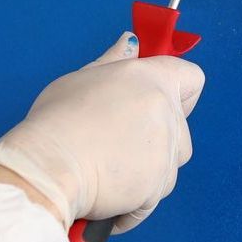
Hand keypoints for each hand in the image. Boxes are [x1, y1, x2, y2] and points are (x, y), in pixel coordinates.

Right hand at [0, 32, 204, 232]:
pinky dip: (135, 199)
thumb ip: (114, 61)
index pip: (191, 78)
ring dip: (148, 168)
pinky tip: (107, 191)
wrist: (50, 166)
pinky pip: (153, 196)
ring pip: (169, 163)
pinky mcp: (157, 188)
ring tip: (109, 166)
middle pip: (180, 126)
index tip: (161, 97)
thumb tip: (130, 42)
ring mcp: (166, 153)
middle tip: (117, 139)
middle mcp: (166, 113)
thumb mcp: (82, 77)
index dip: (181, 89)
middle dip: (157, 135)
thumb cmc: (58, 119)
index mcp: (152, 79)